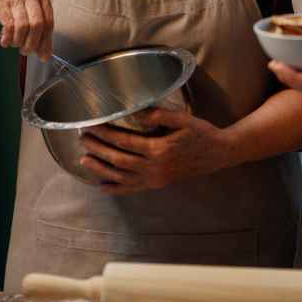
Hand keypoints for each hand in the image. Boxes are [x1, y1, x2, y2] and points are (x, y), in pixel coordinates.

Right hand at [0, 0, 53, 59]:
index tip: (43, 54)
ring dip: (18, 41)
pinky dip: (8, 38)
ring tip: (14, 44)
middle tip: (26, 51)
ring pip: (23, 26)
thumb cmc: (9, 2)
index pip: (49, 21)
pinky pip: (9, 25)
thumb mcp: (28, 11)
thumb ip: (39, 31)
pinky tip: (5, 41)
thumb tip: (45, 54)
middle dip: (32, 43)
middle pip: (38, 24)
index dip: (45, 41)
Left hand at [77, 108, 230, 194]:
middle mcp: (155, 168)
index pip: (124, 142)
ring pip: (122, 177)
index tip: (92, 125)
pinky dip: (116, 189)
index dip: (105, 134)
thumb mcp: (183, 119)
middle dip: (98, 149)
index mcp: (159, 149)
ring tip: (84, 161)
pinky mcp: (158, 184)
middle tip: (83, 139)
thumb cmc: (202, 133)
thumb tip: (137, 113)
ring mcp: (156, 179)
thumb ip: (159, 115)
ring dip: (101, 169)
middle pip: (118, 160)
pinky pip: (133, 189)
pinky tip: (102, 187)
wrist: (219, 154)